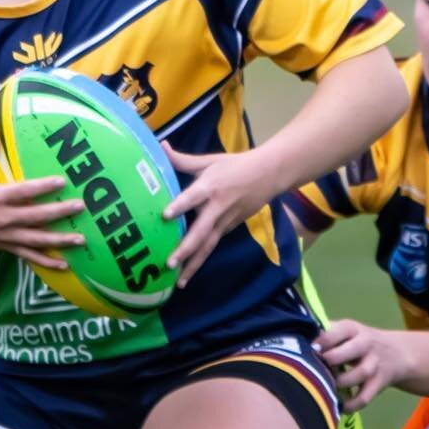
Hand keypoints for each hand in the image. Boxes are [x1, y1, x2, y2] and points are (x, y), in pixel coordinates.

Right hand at [0, 126, 84, 270]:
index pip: (23, 192)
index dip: (42, 187)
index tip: (61, 181)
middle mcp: (3, 218)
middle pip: (35, 216)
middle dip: (59, 212)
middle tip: (81, 206)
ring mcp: (8, 236)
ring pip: (37, 240)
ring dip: (60, 240)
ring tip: (81, 239)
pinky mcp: (10, 248)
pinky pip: (30, 257)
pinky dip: (47, 262)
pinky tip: (65, 265)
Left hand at [161, 144, 276, 285]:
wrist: (268, 175)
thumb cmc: (234, 166)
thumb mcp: (209, 160)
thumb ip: (182, 160)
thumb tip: (160, 146)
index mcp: (210, 187)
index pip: (193, 197)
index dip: (180, 206)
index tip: (165, 216)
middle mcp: (217, 208)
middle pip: (201, 232)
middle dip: (185, 249)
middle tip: (169, 263)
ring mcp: (225, 221)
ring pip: (208, 246)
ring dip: (193, 264)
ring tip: (178, 281)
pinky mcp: (228, 229)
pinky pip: (212, 246)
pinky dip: (200, 261)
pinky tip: (187, 274)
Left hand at [314, 318, 411, 411]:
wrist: (395, 353)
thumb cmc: (356, 341)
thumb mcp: (344, 331)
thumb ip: (324, 333)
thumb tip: (294, 341)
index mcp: (352, 328)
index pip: (336, 332)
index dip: (319, 342)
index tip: (306, 350)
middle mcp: (366, 344)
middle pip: (350, 352)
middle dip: (330, 361)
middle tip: (314, 369)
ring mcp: (374, 364)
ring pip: (359, 374)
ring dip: (340, 383)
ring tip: (325, 386)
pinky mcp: (379, 383)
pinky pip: (365, 397)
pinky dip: (351, 404)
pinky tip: (338, 405)